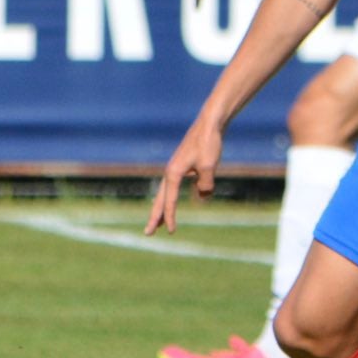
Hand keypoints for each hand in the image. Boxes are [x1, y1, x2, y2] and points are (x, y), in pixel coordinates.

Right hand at [147, 117, 225, 233]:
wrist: (209, 124)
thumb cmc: (208, 143)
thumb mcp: (208, 166)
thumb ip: (205, 185)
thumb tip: (203, 196)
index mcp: (173, 173)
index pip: (170, 201)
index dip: (170, 218)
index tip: (171, 232)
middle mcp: (171, 171)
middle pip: (160, 199)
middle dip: (155, 217)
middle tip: (148, 233)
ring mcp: (176, 168)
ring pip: (165, 193)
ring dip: (161, 208)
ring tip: (157, 223)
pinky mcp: (182, 166)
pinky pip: (173, 187)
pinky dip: (170, 197)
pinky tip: (170, 202)